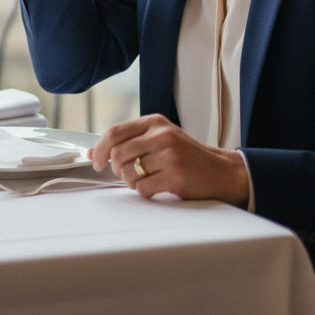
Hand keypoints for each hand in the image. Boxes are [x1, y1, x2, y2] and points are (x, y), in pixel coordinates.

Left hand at [89, 114, 249, 205]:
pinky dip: (144, 191)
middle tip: (125, 174)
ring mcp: (169, 155)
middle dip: (116, 169)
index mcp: (155, 122)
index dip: (100, 149)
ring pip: (128, 172)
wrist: (221, 171)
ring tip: (144, 180)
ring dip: (130, 182)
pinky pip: (142, 188)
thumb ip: (128, 142)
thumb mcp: (159, 140)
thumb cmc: (187, 156)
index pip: (114, 132)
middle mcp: (161, 135)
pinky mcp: (175, 176)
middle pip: (118, 153)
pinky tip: (155, 187)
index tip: (97, 161)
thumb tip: (92, 152)